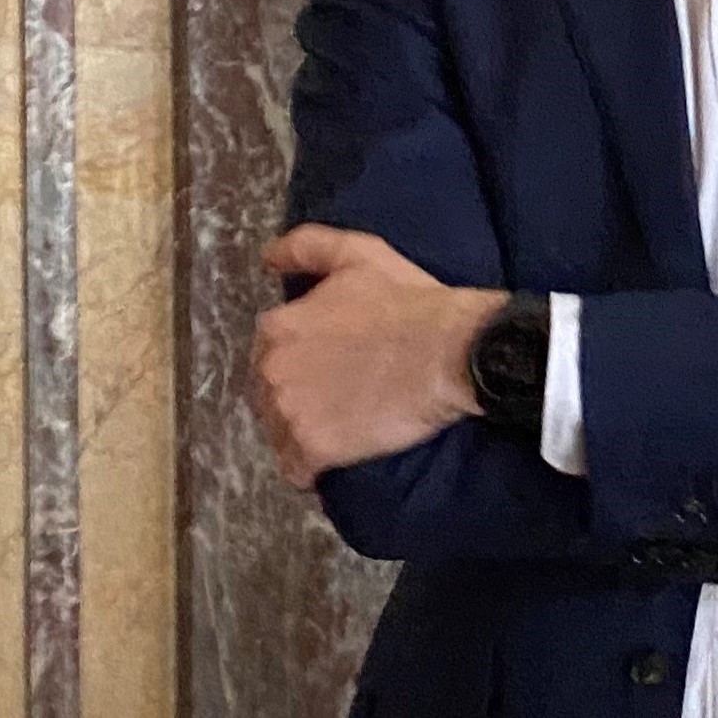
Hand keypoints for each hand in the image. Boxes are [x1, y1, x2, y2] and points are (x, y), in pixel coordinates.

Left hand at [250, 225, 507, 488]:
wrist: (448, 351)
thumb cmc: (408, 301)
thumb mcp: (359, 254)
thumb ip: (306, 247)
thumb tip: (268, 258)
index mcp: (277, 327)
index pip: (269, 353)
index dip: (302, 358)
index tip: (334, 361)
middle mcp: (272, 371)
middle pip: (270, 395)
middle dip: (300, 396)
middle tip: (344, 393)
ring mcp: (289, 413)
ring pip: (281, 433)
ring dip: (306, 432)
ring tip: (348, 422)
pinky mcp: (312, 451)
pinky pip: (297, 471)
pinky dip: (314, 468)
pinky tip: (344, 453)